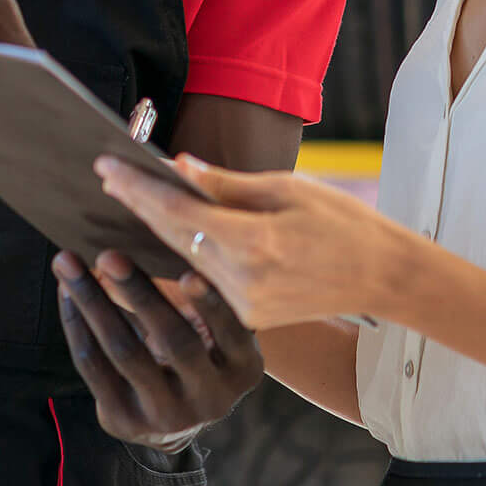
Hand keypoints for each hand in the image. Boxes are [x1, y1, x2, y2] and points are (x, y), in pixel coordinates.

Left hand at [53, 249, 263, 448]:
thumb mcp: (221, 331)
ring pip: (124, 352)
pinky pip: (93, 367)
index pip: (231, 333)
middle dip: (139, 293)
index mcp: (244, 369)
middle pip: (174, 341)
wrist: (176, 418)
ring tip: (68, 262)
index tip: (188, 274)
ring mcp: (166, 414)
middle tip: (109, 255)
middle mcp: (211, 399)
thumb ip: (209, 295)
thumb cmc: (202, 349)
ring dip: (92, 301)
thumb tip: (169, 230)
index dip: (210, 305)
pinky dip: (76, 324)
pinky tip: (66, 292)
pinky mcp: (124, 419)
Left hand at [96, 154, 400, 329]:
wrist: (380, 276)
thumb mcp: (288, 188)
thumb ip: (227, 184)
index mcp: (254, 242)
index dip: (139, 187)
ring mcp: (244, 305)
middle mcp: (242, 280)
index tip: (107, 166)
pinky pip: (204, 280)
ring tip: (123, 198)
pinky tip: (161, 232)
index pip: (178, 210)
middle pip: (173, 237)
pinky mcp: (249, 319)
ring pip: (185, 260)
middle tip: (105, 176)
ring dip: (154, 230)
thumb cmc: (340, 221)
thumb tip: (178, 167)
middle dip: (137, 205)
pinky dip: (182, 253)